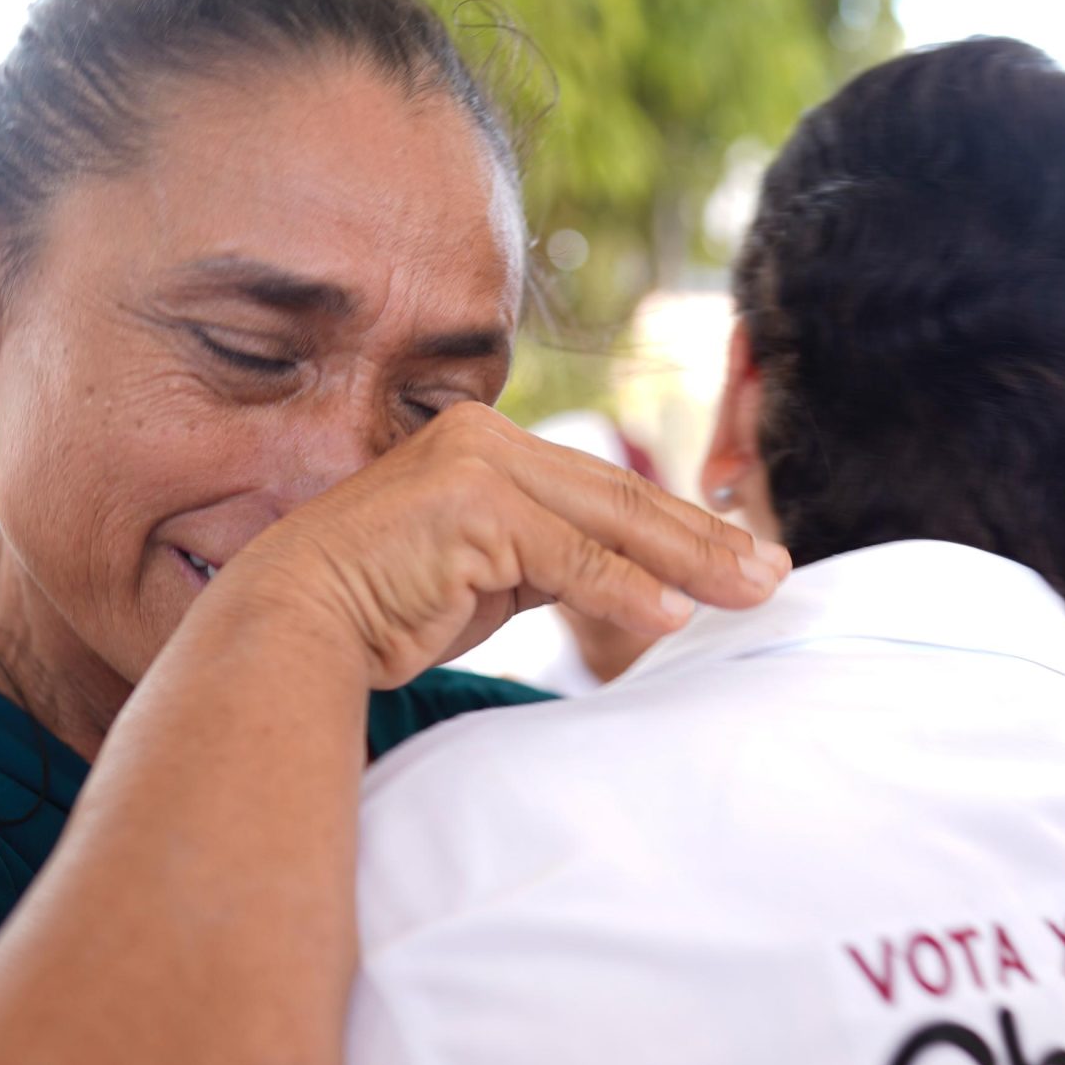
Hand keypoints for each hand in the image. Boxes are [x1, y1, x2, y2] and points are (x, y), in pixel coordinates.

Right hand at [233, 403, 788, 687]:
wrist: (290, 624)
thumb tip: (637, 583)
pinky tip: (674, 616)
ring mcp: (475, 466)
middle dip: (705, 538)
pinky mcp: (469, 508)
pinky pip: (569, 559)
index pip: (603, 492)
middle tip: (773, 572)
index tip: (743, 558)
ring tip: (749, 592)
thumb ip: (548, 562)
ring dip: (689, 561)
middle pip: (619, 497)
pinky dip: (627, 589)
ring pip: (607, 522)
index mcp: (486, 444)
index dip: (680, 527)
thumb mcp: (484, 577)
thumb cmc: (383, 608)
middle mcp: (483, 439)